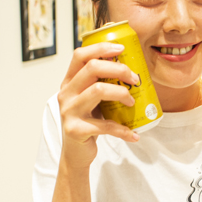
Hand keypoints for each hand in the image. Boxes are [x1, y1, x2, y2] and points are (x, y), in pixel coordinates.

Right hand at [57, 42, 139, 170]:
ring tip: (132, 102)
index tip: (122, 48)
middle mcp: (66, 93)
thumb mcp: (90, 99)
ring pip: (98, 90)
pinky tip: (133, 134)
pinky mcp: (76, 130)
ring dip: (121, 93)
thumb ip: (101, 83)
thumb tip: (133, 69)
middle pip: (92, 68)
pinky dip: (122, 130)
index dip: (101, 48)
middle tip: (135, 79)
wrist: (76, 153)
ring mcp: (69, 111)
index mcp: (69, 82)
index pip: (80, 55)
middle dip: (118, 69)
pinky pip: (105, 125)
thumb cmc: (88, 121)